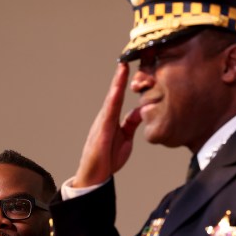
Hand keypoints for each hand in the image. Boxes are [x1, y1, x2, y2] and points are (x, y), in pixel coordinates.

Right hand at [73, 62, 141, 187]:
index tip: (130, 66)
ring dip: (117, 83)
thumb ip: (131, 124)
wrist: (95, 176)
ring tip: (123, 68)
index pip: (119, 97)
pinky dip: (113, 100)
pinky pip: (108, 113)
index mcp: (111, 119)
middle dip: (120, 76)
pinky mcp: (101, 131)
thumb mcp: (125, 139)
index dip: (124, 81)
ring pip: (111, 99)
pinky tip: (116, 91)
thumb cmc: (107, 159)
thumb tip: (140, 111)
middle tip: (127, 58)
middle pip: (115, 93)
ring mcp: (102, 123)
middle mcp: (105, 117)